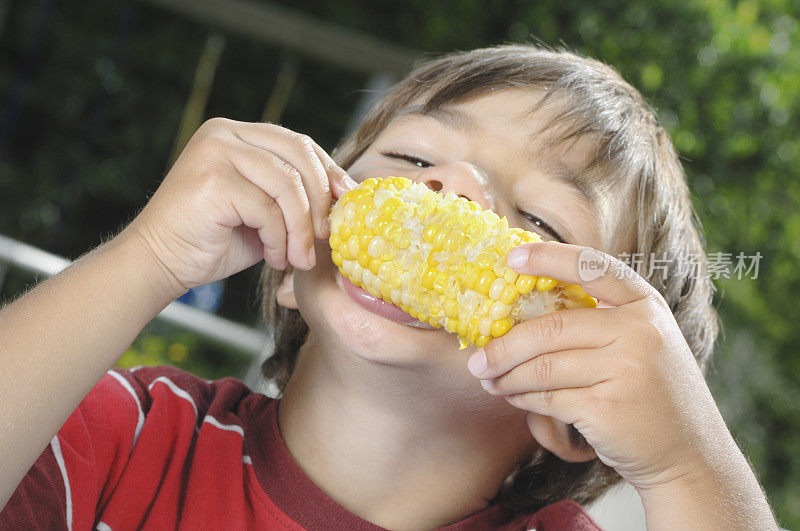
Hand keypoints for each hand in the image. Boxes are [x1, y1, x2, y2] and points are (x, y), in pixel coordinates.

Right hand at [125, 118, 356, 296]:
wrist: (160, 262)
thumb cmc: (213, 240)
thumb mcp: (264, 211)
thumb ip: (293, 195)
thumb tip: (344, 194)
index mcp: (238, 133)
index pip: (298, 143)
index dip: (329, 172)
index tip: (347, 201)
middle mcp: (225, 133)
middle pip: (298, 154)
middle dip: (321, 199)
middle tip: (327, 236)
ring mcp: (216, 152)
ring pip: (287, 184)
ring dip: (301, 228)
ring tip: (299, 257)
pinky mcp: (212, 180)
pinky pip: (268, 209)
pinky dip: (280, 239)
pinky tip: (275, 258)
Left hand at [467, 242, 731, 490]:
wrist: (690, 455)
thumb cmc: (652, 393)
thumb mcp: (643, 342)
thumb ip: (599, 321)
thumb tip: (519, 314)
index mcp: (645, 305)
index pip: (592, 267)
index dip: (548, 258)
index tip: (510, 257)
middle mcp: (639, 331)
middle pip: (552, 327)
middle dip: (504, 344)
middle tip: (476, 358)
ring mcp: (626, 370)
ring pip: (544, 366)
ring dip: (506, 375)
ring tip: (488, 379)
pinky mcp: (608, 408)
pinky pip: (548, 397)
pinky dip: (522, 397)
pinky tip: (512, 397)